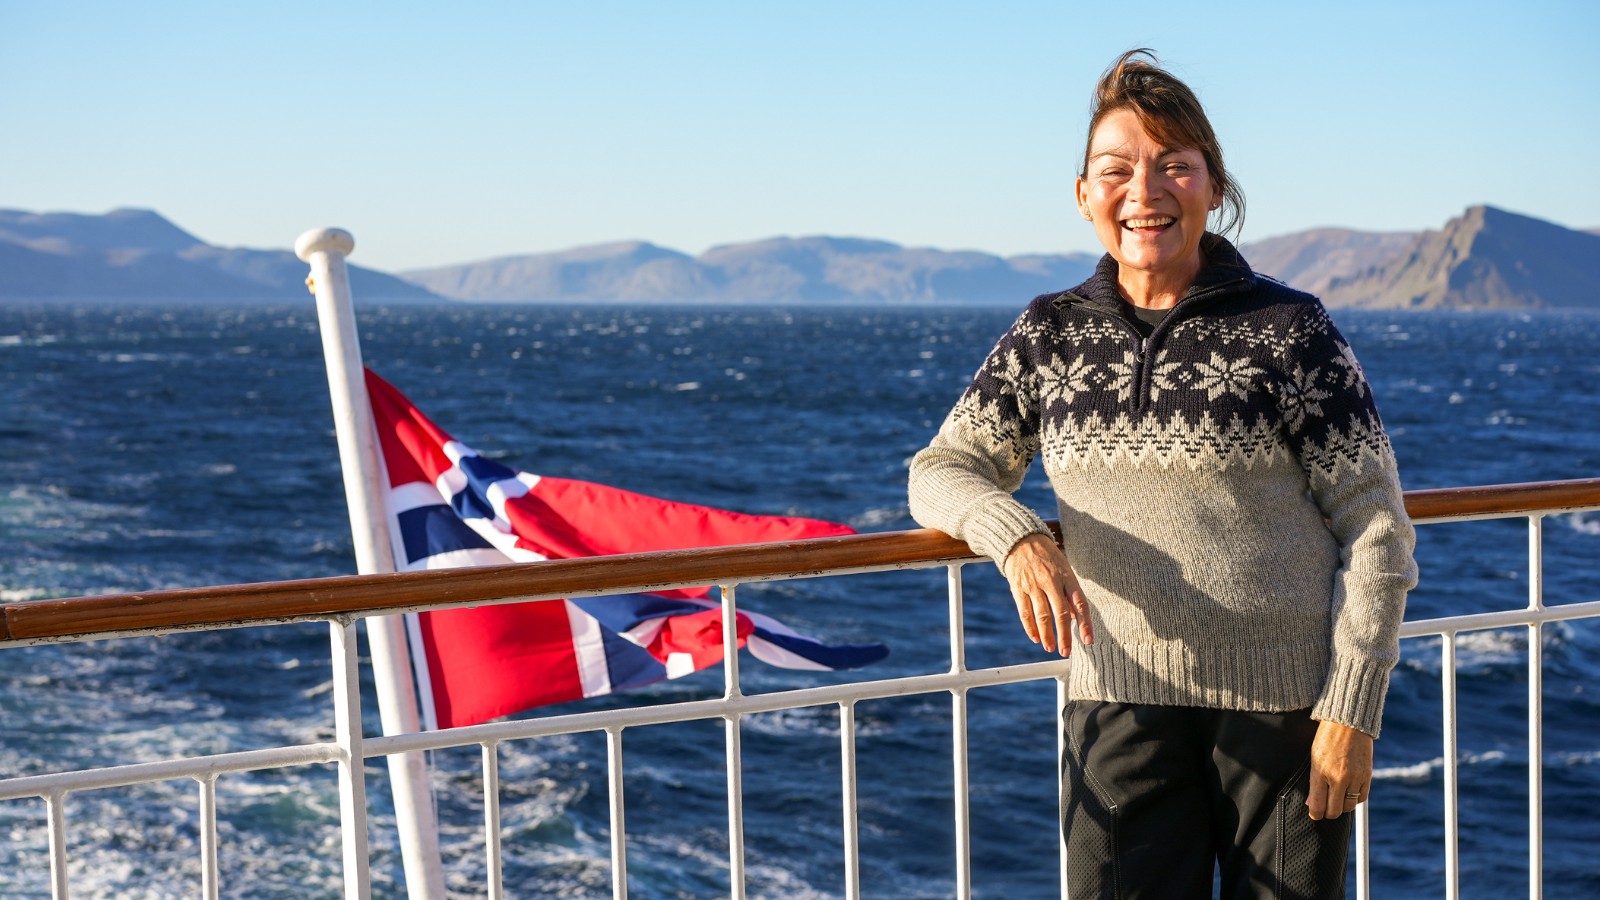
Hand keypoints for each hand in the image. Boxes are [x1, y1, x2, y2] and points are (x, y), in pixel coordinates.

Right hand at [1000, 533, 1092, 656]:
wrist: (1021, 539)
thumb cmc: (1047, 556)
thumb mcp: (1064, 569)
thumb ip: (1070, 593)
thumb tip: (1076, 617)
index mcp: (1066, 576)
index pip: (1079, 603)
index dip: (1084, 623)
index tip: (1088, 640)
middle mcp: (1050, 581)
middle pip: (1060, 613)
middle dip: (1064, 636)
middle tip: (1065, 652)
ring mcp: (1033, 585)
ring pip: (1042, 616)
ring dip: (1047, 635)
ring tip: (1050, 648)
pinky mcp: (1018, 588)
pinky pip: (1025, 612)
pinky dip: (1030, 627)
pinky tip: (1035, 637)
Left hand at [1307, 719, 1372, 819]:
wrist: (1348, 723)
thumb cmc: (1327, 739)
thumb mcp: (1314, 759)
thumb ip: (1313, 783)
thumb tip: (1312, 804)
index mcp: (1320, 772)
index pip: (1318, 806)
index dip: (1316, 814)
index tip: (1315, 814)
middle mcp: (1338, 778)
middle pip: (1334, 811)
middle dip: (1329, 813)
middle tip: (1326, 808)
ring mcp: (1354, 778)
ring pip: (1349, 806)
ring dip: (1342, 806)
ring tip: (1337, 799)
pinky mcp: (1367, 776)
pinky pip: (1361, 798)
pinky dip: (1355, 798)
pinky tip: (1349, 792)